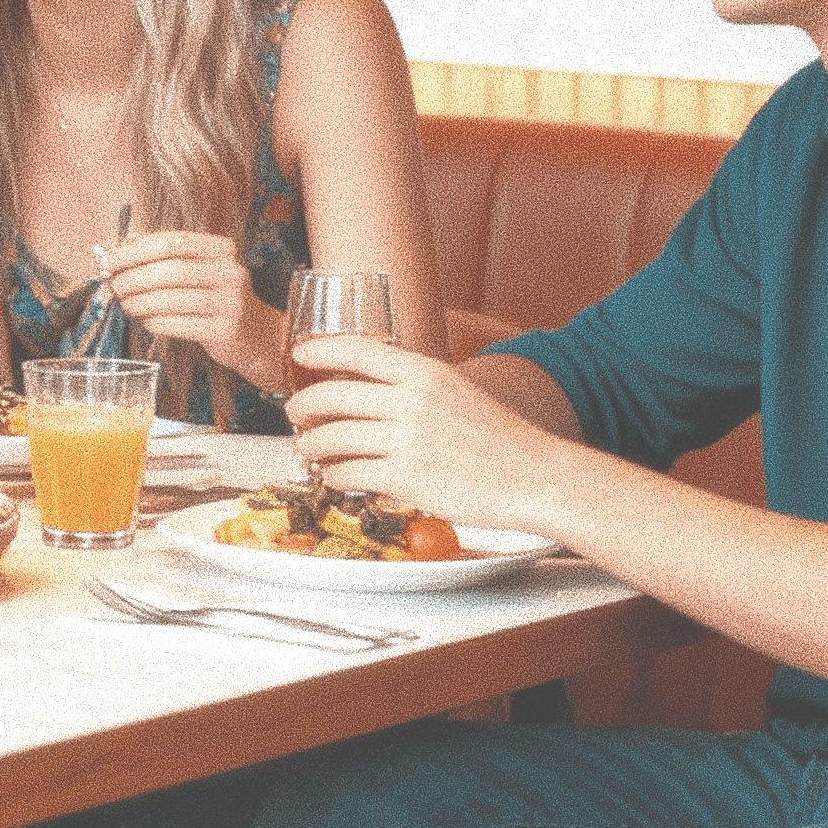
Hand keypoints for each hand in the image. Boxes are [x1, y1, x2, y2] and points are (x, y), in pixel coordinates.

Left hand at [98, 228, 269, 387]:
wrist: (256, 335)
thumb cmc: (217, 297)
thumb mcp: (198, 267)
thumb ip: (166, 251)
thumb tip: (126, 241)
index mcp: (221, 249)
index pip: (171, 242)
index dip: (135, 251)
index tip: (109, 261)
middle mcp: (230, 272)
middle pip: (171, 269)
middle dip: (134, 278)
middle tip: (113, 286)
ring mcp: (230, 302)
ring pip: (171, 298)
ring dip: (140, 302)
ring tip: (125, 305)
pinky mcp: (224, 330)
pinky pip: (178, 324)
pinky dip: (155, 322)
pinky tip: (145, 320)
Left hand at [284, 338, 567, 531]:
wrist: (532, 476)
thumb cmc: (498, 438)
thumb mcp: (456, 392)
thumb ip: (415, 386)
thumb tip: (372, 390)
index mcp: (425, 372)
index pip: (357, 350)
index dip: (320, 350)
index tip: (299, 354)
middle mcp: (411, 401)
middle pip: (332, 396)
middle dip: (302, 407)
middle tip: (295, 414)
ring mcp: (406, 440)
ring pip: (332, 437)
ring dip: (310, 446)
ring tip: (308, 450)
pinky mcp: (405, 478)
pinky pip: (348, 473)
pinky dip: (332, 475)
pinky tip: (334, 476)